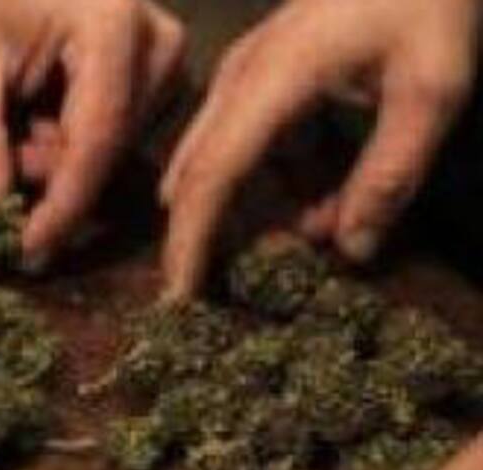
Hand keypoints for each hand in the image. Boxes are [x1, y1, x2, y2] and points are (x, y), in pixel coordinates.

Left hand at [0, 0, 185, 265]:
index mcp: (113, 29)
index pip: (93, 142)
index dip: (60, 207)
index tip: (28, 253)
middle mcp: (160, 44)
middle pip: (103, 154)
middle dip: (48, 174)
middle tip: (4, 147)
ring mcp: (173, 58)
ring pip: (111, 152)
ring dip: (59, 158)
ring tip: (25, 115)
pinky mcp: (170, 69)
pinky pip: (119, 135)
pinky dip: (76, 141)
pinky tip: (52, 109)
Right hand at [160, 0, 480, 300]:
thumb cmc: (428, 3)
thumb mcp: (433, 91)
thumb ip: (390, 174)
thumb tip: (349, 251)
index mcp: (272, 80)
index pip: (213, 173)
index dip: (192, 238)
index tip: (181, 296)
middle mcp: (240, 79)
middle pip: (199, 172)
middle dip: (208, 234)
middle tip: (225, 283)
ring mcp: (244, 73)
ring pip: (223, 160)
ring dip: (261, 205)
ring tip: (322, 221)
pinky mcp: (258, 73)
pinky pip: (248, 141)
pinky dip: (277, 178)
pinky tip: (324, 189)